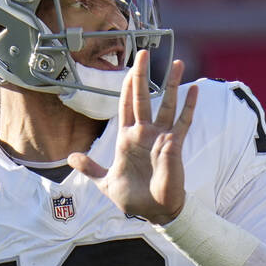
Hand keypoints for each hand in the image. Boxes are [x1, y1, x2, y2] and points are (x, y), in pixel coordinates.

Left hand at [68, 50, 198, 223]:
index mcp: (127, 139)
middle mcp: (144, 133)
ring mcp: (161, 137)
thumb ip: (90, 168)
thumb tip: (71, 158)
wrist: (154, 212)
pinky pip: (183, 123)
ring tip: (178, 63)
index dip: (126, 87)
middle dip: (142, 77)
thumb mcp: (106, 182)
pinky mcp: (174, 146)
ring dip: (172, 84)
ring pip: (167, 105)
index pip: (125, 106)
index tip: (129, 68)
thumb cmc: (133, 197)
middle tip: (144, 54)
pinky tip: (194, 90)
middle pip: (143, 98)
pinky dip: (189, 106)